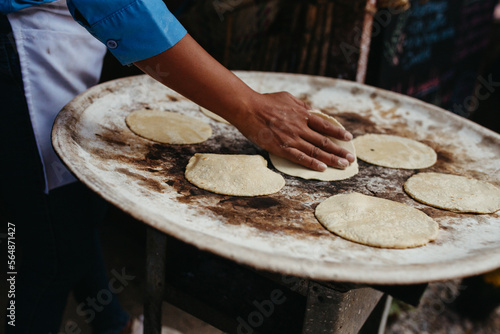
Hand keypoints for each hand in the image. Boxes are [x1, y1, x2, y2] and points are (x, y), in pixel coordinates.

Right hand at [232, 91, 355, 171]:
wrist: (248, 109)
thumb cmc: (265, 101)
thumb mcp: (287, 97)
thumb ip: (301, 105)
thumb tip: (312, 109)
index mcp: (302, 114)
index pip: (325, 125)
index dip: (338, 132)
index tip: (348, 138)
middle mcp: (300, 128)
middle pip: (324, 141)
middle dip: (339, 150)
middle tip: (351, 158)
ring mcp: (292, 139)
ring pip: (315, 151)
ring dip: (331, 159)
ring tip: (343, 165)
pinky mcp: (281, 148)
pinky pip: (300, 157)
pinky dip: (312, 163)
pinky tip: (322, 168)